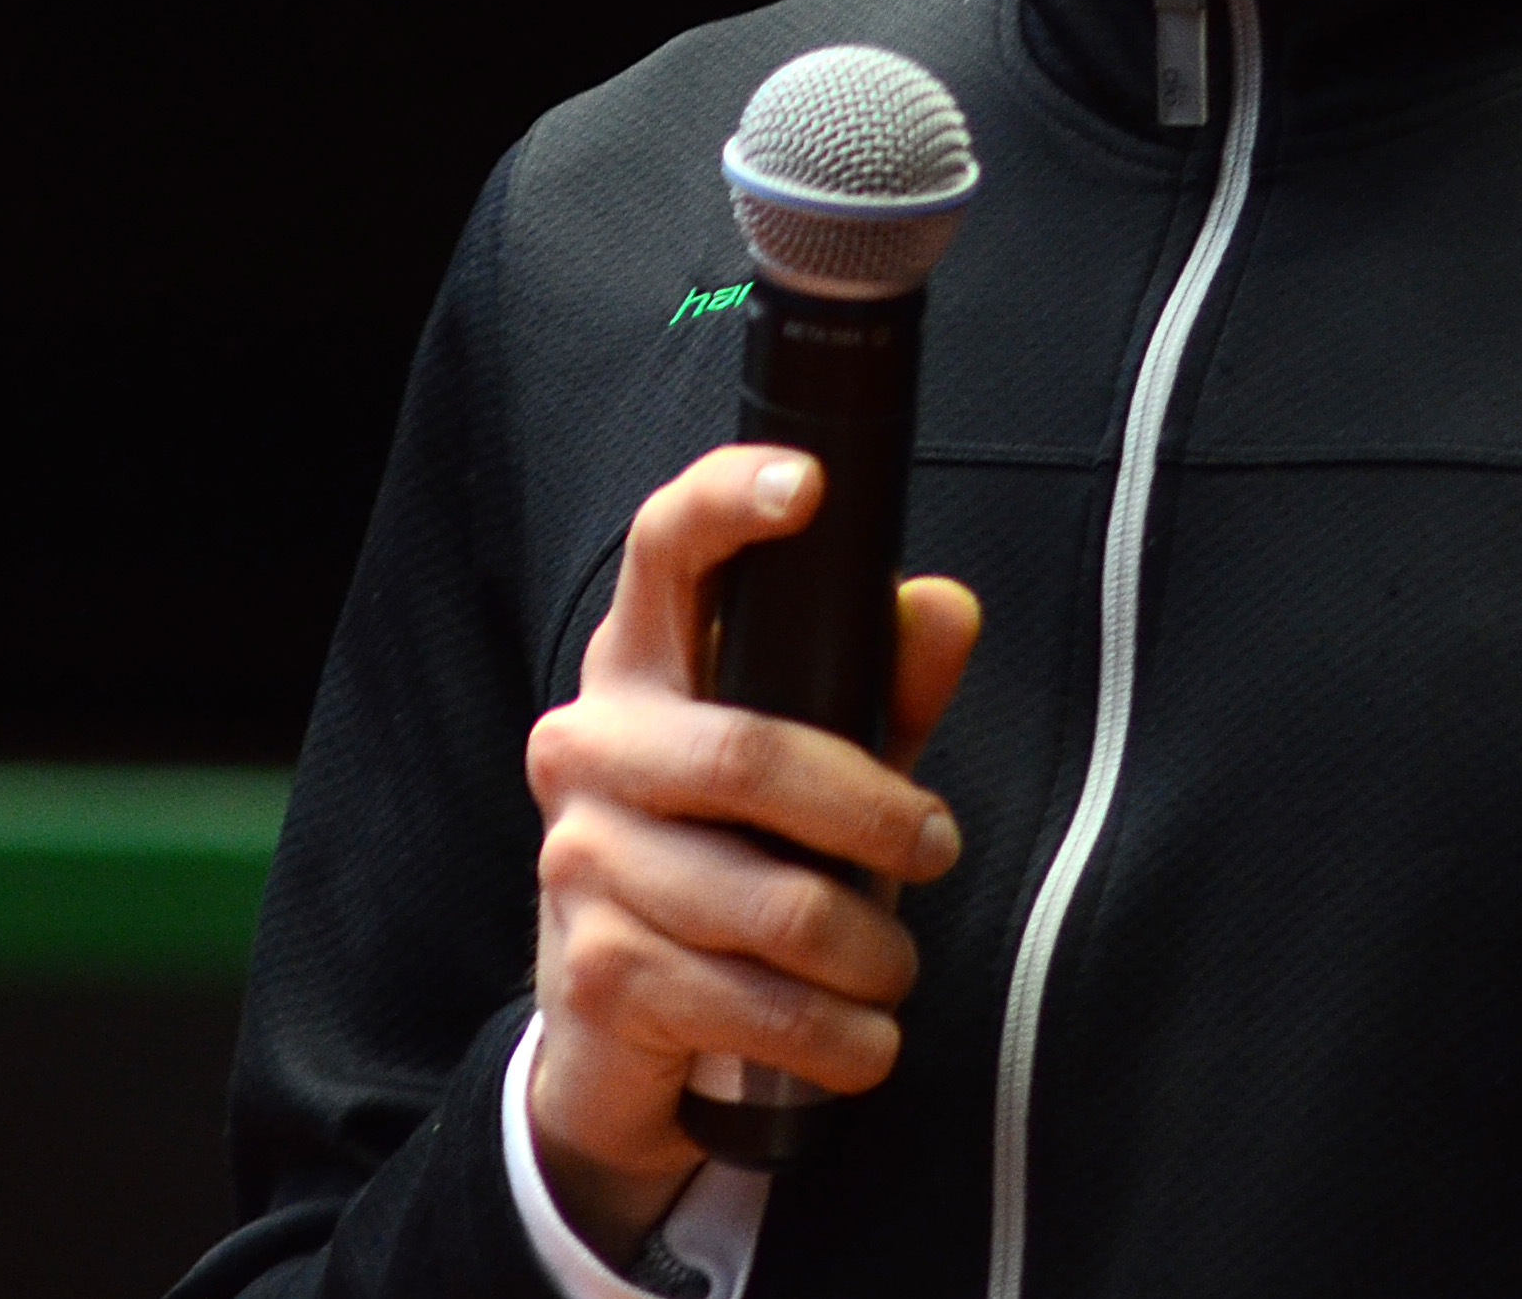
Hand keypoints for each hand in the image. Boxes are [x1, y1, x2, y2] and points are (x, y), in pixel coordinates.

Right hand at [523, 445, 980, 1263]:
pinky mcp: (593, 973)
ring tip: (898, 965)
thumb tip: (943, 609)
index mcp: (642, 657)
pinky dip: (831, 1034)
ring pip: (768, 899)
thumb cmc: (736, 842)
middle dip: (875, 813)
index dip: (730, 502)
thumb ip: (880, 681)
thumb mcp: (815, 751)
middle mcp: (586, 742)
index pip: (668, 547)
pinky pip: (744, 1002)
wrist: (621, 1018)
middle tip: (942, 844)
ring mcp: (578, 858)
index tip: (810, 482)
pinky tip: (866, 1039)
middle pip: (750, 754)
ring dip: (866, 947)